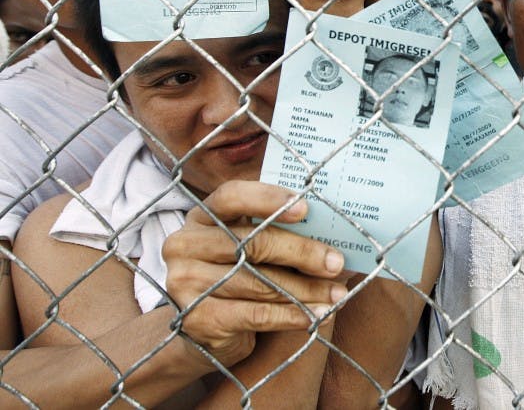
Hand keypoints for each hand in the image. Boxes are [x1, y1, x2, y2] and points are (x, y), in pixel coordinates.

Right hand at [163, 181, 347, 366]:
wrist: (206, 328)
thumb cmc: (240, 274)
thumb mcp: (252, 247)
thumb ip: (278, 231)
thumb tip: (337, 228)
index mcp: (202, 215)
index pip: (232, 196)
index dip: (268, 199)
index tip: (306, 208)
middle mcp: (185, 244)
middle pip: (251, 243)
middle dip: (301, 253)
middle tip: (336, 262)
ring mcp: (184, 281)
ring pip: (258, 283)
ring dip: (305, 290)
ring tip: (336, 294)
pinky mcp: (195, 318)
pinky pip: (254, 315)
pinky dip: (291, 315)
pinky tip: (315, 316)